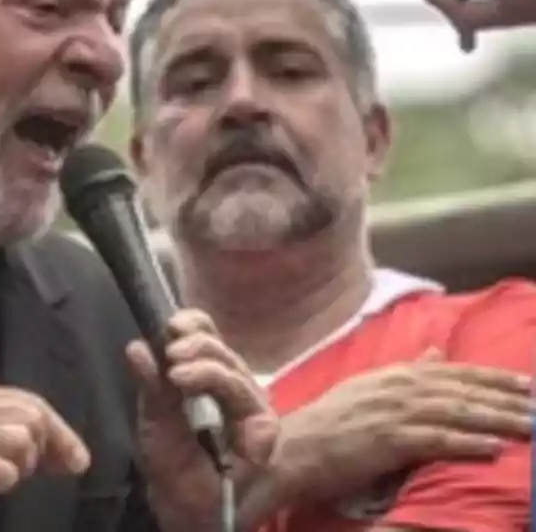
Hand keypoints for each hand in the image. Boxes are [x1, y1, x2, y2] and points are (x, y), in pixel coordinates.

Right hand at [0, 379, 90, 531]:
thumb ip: (20, 432)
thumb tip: (75, 456)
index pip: (31, 402)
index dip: (61, 432)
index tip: (75, 460)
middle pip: (32, 418)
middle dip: (42, 450)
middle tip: (24, 471)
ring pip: (20, 439)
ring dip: (22, 465)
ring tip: (3, 477)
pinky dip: (4, 477)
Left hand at [126, 309, 277, 531]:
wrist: (185, 505)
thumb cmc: (172, 460)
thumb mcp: (155, 418)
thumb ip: (151, 384)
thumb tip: (137, 346)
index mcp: (206, 374)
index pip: (206, 334)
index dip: (193, 323)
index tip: (171, 326)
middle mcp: (232, 383)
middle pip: (220, 350)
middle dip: (196, 345)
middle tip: (172, 353)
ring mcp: (250, 405)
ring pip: (233, 373)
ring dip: (206, 369)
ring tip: (178, 375)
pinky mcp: (263, 430)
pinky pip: (250, 405)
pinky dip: (224, 390)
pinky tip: (197, 389)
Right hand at [241, 349, 533, 526]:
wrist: (290, 448)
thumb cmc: (326, 426)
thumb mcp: (365, 389)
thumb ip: (404, 372)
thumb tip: (436, 353)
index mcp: (390, 375)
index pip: (450, 371)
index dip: (489, 376)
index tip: (523, 382)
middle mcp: (394, 388)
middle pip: (460, 390)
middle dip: (503, 397)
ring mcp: (391, 412)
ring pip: (455, 412)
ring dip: (497, 419)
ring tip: (530, 426)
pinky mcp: (386, 440)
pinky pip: (436, 440)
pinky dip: (467, 443)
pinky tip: (494, 448)